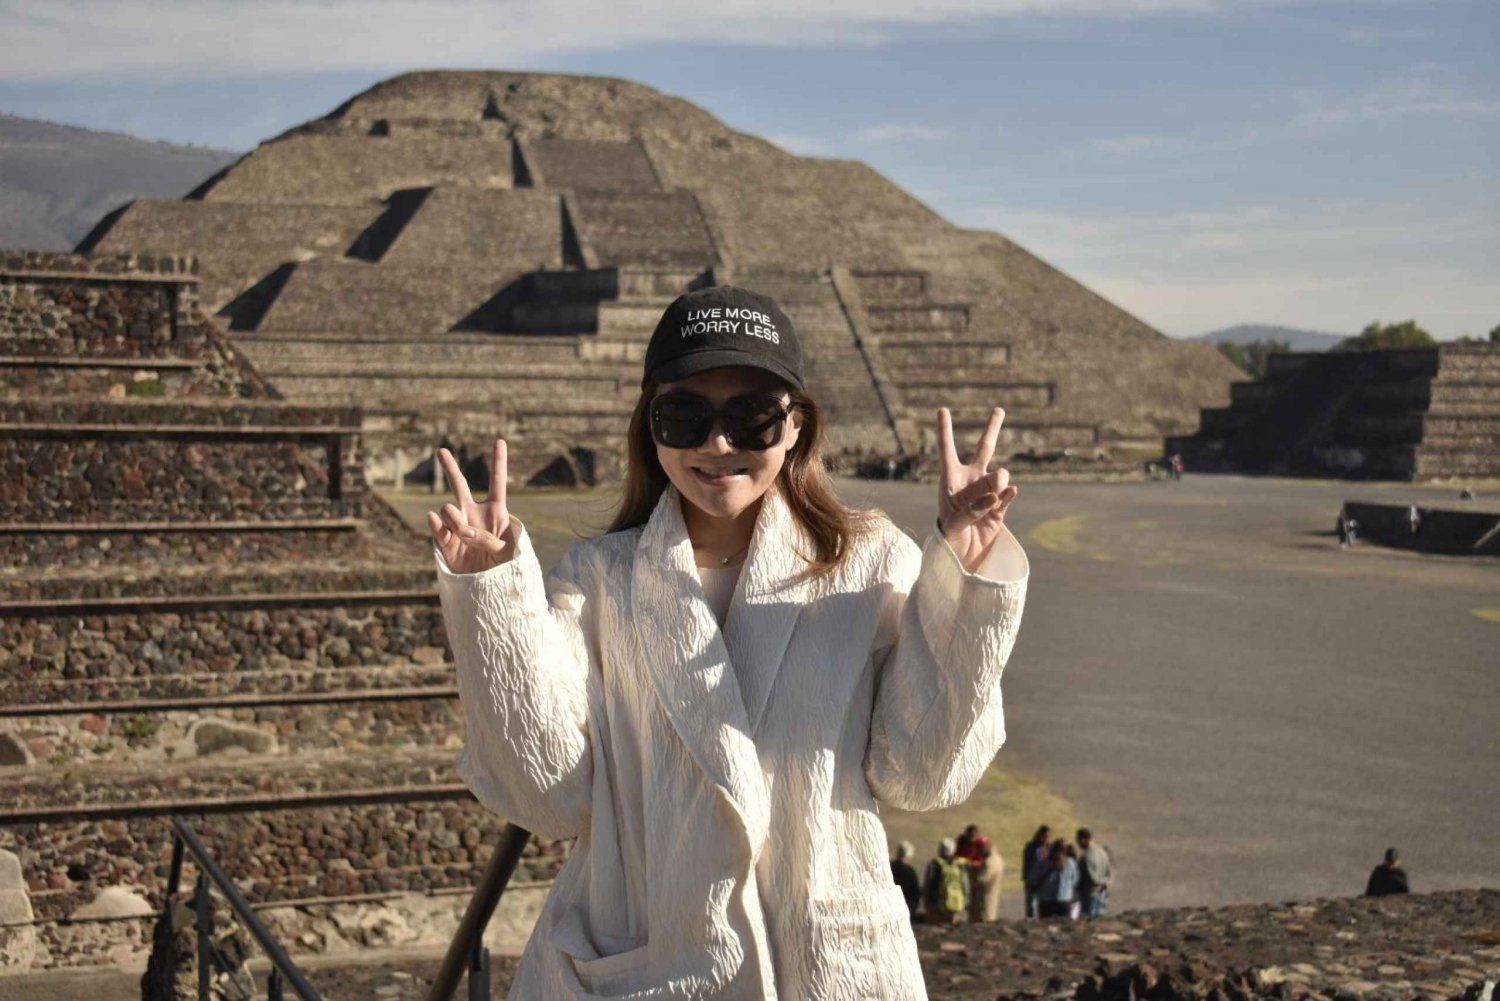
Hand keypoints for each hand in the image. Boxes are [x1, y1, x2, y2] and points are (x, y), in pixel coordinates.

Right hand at [426, 439, 511, 573]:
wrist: (491, 590)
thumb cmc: (506, 568)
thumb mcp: (508, 551)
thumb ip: (488, 538)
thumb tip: (463, 530)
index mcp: (496, 512)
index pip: (497, 483)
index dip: (498, 462)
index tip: (499, 441)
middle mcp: (474, 514)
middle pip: (460, 485)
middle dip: (450, 467)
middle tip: (441, 450)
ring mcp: (458, 526)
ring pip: (448, 507)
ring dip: (455, 517)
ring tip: (464, 535)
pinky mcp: (446, 543)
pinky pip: (438, 527)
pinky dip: (437, 523)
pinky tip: (436, 520)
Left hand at [936, 407, 1018, 570]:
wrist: (963, 556)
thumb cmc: (949, 537)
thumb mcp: (954, 523)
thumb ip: (973, 508)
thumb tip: (995, 495)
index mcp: (951, 479)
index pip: (947, 449)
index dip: (945, 430)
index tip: (942, 409)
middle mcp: (970, 480)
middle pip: (985, 449)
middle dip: (992, 428)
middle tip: (999, 409)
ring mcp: (987, 491)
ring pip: (999, 475)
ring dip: (998, 481)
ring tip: (993, 496)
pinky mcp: (1000, 506)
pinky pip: (1008, 494)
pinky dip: (1008, 494)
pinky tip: (1008, 494)